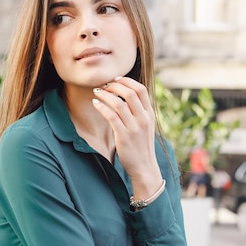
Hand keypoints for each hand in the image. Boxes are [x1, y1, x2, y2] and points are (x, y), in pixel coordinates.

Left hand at [91, 77, 162, 196]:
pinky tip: (95, 103)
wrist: (144, 166)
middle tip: (104, 86)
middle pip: (129, 93)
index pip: (141, 89)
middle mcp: (143, 118)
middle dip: (114, 85)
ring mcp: (134, 127)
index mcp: (149, 114)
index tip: (116, 79)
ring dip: (105, 94)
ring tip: (97, 93)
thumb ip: (139, 112)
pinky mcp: (124, 136)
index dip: (127, 81)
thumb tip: (126, 96)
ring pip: (119, 103)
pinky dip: (102, 107)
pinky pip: (111, 116)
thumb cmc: (141, 146)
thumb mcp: (146, 126)